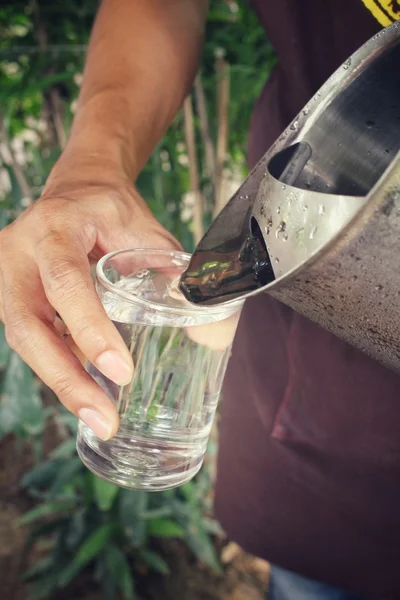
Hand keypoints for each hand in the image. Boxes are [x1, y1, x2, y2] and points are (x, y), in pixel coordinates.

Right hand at [0, 157, 180, 439]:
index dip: (89, 328)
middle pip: (28, 326)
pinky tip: (86, 393)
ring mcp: (6, 277)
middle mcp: (18, 253)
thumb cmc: (111, 209)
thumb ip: (175, 272)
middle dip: (66, 379)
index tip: (121, 371)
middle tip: (105, 419)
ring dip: (62, 383)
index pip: (65, 281)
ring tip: (100, 419)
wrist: (76, 191)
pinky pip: (30, 340)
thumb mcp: (145, 228)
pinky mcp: (10, 298)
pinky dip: (59, 368)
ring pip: (24, 341)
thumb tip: (212, 334)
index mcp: (55, 228)